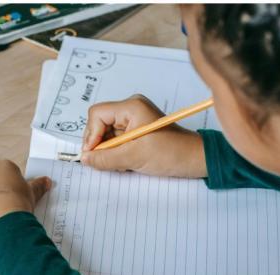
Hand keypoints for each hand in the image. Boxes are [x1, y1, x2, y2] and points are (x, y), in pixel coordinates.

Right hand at [81, 95, 206, 177]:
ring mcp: (133, 119)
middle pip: (99, 124)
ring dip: (108, 151)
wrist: (194, 159)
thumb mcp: (134, 157)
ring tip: (122, 162)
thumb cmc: (172, 152)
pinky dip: (116, 153)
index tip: (93, 154)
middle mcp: (130, 109)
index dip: (91, 135)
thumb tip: (85, 159)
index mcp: (131, 107)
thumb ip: (105, 158)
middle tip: (106, 161)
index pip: (97, 114)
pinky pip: (115, 140)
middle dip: (100, 144)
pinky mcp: (136, 130)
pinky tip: (126, 161)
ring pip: (106, 134)